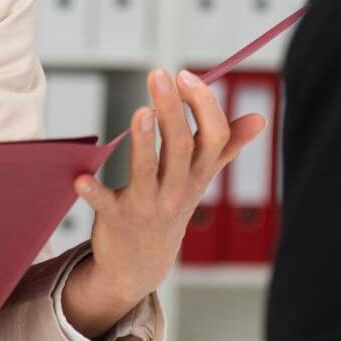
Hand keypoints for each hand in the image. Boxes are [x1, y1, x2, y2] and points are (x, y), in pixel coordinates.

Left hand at [62, 68, 266, 337]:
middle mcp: (176, 190)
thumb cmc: (172, 207)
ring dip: (145, 142)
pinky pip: (104, 203)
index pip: (214, 138)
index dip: (204, 105)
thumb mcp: (201, 179)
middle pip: (180, 146)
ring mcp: (147, 206)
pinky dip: (93, 191)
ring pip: (147, 171)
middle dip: (172, 109)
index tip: (187, 75)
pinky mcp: (116, 219)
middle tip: (160, 74)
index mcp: (197, 174)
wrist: (141, 265)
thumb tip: (260, 119)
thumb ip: (228, 146)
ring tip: (140, 111)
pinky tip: (80, 177)